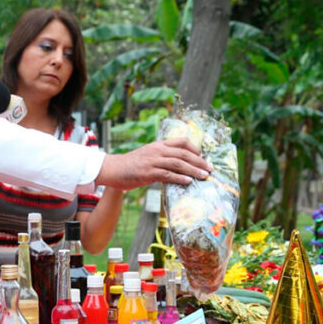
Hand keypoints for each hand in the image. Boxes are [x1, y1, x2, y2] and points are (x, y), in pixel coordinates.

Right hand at [95, 137, 211, 189]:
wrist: (112, 168)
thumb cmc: (130, 165)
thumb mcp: (147, 156)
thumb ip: (161, 157)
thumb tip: (176, 166)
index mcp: (158, 145)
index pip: (182, 142)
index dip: (195, 149)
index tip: (202, 157)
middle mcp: (158, 151)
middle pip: (184, 154)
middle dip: (200, 161)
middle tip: (210, 169)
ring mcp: (153, 161)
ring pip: (179, 164)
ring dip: (194, 170)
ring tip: (204, 176)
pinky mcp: (148, 172)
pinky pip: (167, 174)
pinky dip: (180, 178)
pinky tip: (188, 181)